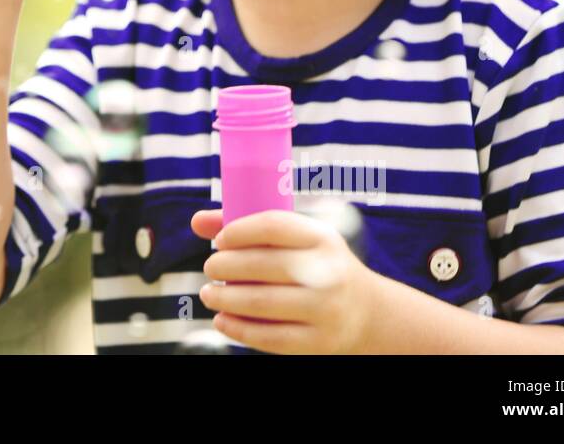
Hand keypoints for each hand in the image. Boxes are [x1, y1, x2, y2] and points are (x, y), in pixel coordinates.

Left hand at [191, 207, 379, 353]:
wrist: (366, 312)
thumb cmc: (317, 266)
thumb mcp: (297, 240)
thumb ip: (247, 227)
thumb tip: (197, 221)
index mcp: (322, 239)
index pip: (273, 226)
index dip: (240, 231)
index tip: (220, 240)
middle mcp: (328, 272)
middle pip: (264, 265)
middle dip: (226, 266)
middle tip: (210, 267)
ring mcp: (325, 309)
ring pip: (262, 303)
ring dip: (226, 298)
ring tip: (208, 293)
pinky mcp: (318, 342)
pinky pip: (270, 337)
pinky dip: (239, 329)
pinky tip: (221, 320)